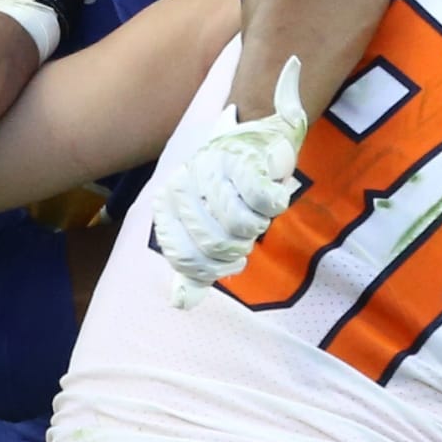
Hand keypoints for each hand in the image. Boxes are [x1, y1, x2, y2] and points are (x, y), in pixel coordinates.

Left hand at [153, 56, 306, 309]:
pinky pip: (265, 203)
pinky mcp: (243, 158)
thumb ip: (194, 267)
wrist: (254, 138)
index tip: (230, 258)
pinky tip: (269, 189)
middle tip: (244, 229)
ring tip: (253, 207)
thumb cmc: (227, 190)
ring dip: (257, 223)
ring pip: (242, 226)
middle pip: (216, 246)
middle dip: (239, 245)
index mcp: (167, 204)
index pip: (187, 259)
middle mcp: (182, 184)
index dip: (215, 268)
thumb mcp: (204, 230)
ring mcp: (210, 169)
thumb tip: (180, 304)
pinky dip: (274, 201)